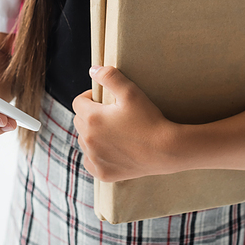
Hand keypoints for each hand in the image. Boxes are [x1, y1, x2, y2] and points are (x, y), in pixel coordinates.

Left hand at [72, 66, 173, 181]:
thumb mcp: (130, 91)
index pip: (78, 102)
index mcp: (91, 118)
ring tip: (111, 130)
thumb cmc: (149, 119)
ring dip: (91, 134)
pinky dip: (95, 155)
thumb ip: (109, 76)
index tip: (102, 98)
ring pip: (83, 141)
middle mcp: (88, 140)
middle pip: (79, 121)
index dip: (89, 97)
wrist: (165, 150)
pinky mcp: (102, 173)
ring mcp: (95, 159)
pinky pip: (90, 161)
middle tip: (109, 113)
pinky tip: (110, 149)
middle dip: (89, 114)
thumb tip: (93, 70)